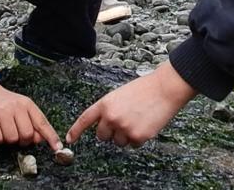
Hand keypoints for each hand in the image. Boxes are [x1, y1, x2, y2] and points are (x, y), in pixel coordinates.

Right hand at [0, 74, 62, 149]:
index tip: (57, 147)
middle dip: (23, 140)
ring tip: (4, 129)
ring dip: (8, 139)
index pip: (42, 123)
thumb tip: (40, 139)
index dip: (51, 137)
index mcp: (27, 104)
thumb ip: (33, 122)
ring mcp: (2, 112)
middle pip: (27, 135)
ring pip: (12, 139)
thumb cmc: (5, 103)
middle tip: (16, 134)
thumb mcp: (22, 107)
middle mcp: (16, 107)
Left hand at [66, 61, 197, 147]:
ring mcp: (124, 128)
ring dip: (126, 135)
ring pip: (118, 142)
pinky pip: (133, 144)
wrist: (164, 89)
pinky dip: (138, 138)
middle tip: (123, 122)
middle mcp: (111, 117)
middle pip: (102, 136)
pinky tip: (145, 124)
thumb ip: (109, 109)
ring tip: (137, 119)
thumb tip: (105, 125)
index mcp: (105, 104)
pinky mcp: (137, 136)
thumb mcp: (119, 95)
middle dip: (110, 132)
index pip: (85, 119)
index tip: (69, 139)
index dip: (76, 130)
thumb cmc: (144, 89)